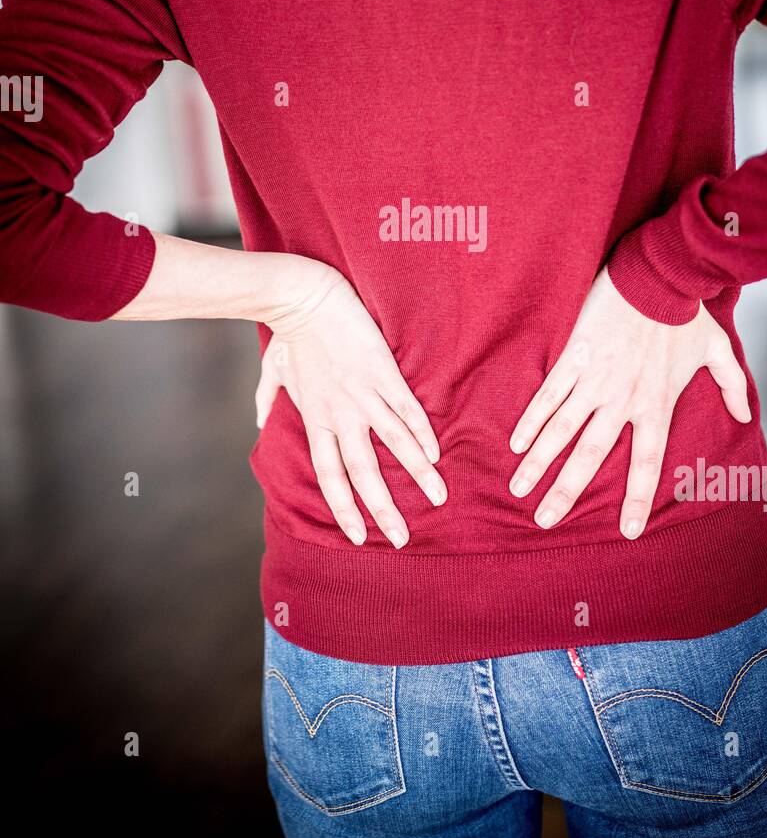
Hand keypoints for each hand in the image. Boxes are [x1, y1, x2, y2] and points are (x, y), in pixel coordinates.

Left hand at [255, 265, 444, 547]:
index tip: (360, 537)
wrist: (305, 298)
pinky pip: (407, 409)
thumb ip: (266, 400)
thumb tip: (257, 420)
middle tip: (403, 538)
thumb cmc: (290, 334)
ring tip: (438, 497)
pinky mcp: (383, 373)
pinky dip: (422, 433)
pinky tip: (437, 453)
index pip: (331, 476)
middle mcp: (340, 415)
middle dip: (385, 510)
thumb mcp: (273, 372)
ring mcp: (363, 395)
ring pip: (395, 445)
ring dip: (418, 474)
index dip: (346, 509)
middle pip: (364, 473)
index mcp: (316, 420)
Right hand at [508, 266, 750, 538]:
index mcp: (656, 404)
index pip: (646, 463)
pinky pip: (549, 394)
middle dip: (566, 492)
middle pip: (590, 457)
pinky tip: (515, 442)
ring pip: (561, 430)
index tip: (628, 531)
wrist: (658, 275)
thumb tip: (745, 415)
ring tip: (518, 489)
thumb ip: (732, 385)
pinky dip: (531, 419)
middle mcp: (623, 400)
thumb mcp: (717, 350)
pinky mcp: (575, 357)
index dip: (637, 499)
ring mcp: (596, 380)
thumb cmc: (687, 312)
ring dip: (538, 462)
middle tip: (545, 520)